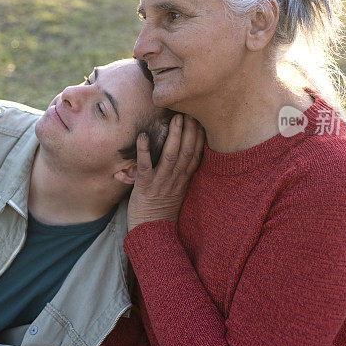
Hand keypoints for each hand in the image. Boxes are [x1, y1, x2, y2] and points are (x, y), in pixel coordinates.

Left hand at [127, 114, 204, 231]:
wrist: (151, 234)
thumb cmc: (162, 211)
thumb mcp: (178, 191)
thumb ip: (181, 172)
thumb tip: (186, 154)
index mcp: (184, 180)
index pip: (197, 154)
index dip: (200, 136)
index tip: (202, 118)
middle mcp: (176, 180)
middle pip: (188, 152)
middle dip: (190, 131)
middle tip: (190, 110)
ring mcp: (161, 183)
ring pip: (171, 156)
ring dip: (174, 136)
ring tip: (175, 117)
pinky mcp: (145, 187)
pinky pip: (145, 167)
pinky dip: (144, 151)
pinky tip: (142, 136)